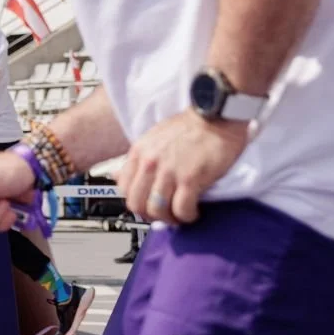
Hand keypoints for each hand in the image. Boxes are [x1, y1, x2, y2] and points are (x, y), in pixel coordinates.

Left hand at [119, 112, 247, 225]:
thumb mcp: (152, 139)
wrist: (215, 116)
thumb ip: (137, 159)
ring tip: (180, 214)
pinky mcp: (191, 178)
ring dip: (170, 218)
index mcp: (138, 152)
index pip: (123, 188)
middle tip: (165, 215)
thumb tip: (118, 176)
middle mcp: (149, 162)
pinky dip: (187, 216)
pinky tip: (194, 211)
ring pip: (157, 210)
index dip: (136, 203)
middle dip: (150, 215)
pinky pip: (182, 209)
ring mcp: (169, 171)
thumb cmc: (189, 127)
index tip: (148, 206)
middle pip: (137, 204)